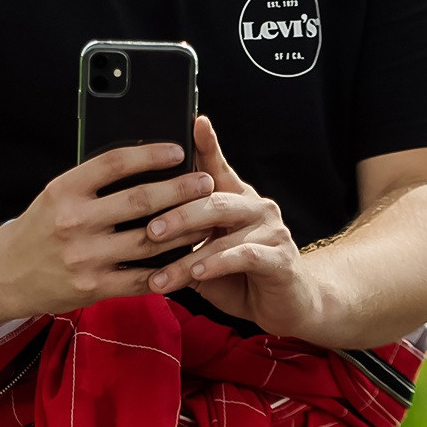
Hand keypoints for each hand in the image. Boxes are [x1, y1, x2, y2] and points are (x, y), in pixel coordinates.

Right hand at [0, 142, 216, 316]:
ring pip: (149, 240)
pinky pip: (143, 277)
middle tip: (205, 182)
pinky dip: (170, 269)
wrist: (4, 275)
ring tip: (207, 218)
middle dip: (179, 190)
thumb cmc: (38, 229)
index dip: (149, 154)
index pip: (114, 163)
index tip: (177, 150)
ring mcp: (86, 257)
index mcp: (64, 190)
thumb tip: (145, 165)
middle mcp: (74, 222)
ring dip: (185, 229)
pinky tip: (189, 258)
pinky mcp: (94, 287)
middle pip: (139, 201)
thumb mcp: (56, 195)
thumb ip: (93, 183)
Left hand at [139, 116, 331, 342]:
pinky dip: (217, 264)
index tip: (195, 122)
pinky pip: (244, 256)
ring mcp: (272, 231)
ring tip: (162, 272)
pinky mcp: (280, 258)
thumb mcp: (205, 253)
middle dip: (178, 214)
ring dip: (188, 255)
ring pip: (224, 233)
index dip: (208, 144)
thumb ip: (183, 238)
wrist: (288, 304)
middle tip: (150, 230)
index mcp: (236, 198)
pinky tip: (197, 274)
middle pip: (213, 199)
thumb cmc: (239, 276)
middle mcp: (256, 206)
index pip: (218, 166)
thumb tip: (138, 231)